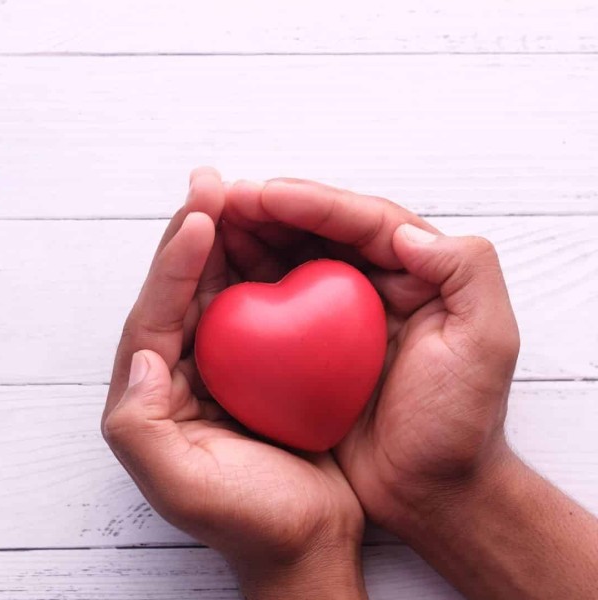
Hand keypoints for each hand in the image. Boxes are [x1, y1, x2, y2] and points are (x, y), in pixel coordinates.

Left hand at [102, 168, 366, 598]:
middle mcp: (179, 370)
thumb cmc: (246, 520)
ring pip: (218, 288)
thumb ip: (140, 424)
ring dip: (227, 240)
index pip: (156, 312)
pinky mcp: (261, 367)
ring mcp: (221, 366)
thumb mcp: (180, 484)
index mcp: (152, 392)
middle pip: (183, 288)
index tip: (200, 216)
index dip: (174, 263)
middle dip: (193, 232)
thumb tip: (142, 356)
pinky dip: (265, 270)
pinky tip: (280, 240)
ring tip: (239, 193)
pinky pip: (259, 306)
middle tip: (210, 180)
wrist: (305, 545)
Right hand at [222, 178, 519, 531]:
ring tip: (209, 221)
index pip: (363, 221)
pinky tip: (215, 276)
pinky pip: (274, 303)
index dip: (313, 202)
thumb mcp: (487, 343)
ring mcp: (337, 316)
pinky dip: (246, 283)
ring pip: (291, 258)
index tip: (265, 194)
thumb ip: (467, 271)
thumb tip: (404, 231)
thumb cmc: (460, 423)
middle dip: (271, 209)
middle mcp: (374, 284)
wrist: (430, 491)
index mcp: (417, 272)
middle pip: (318, 230)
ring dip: (252, 236)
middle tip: (224, 198)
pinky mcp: (309, 348)